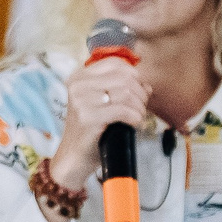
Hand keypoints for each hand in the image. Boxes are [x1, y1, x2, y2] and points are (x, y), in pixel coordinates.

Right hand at [52, 55, 149, 190]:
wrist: (74, 157)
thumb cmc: (91, 130)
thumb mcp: (103, 104)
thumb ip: (122, 90)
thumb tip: (147, 86)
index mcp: (79, 77)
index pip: (115, 64)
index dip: (133, 76)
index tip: (137, 92)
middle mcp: (78, 85)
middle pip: (124, 78)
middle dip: (140, 94)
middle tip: (140, 108)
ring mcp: (81, 101)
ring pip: (126, 93)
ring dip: (139, 107)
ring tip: (137, 117)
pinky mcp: (88, 117)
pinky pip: (124, 110)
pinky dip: (135, 117)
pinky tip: (133, 124)